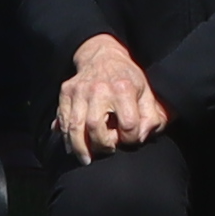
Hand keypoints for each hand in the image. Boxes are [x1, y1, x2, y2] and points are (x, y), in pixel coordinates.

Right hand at [52, 39, 166, 161]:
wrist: (103, 56)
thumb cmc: (128, 79)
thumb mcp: (147, 93)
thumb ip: (152, 117)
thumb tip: (141, 137)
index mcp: (124, 88)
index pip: (128, 124)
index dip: (131, 138)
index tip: (130, 139)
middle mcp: (99, 89)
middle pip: (95, 126)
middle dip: (102, 145)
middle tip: (108, 150)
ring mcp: (80, 90)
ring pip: (74, 126)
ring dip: (79, 147)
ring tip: (86, 159)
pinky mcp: (66, 92)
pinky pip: (63, 120)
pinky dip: (66, 137)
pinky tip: (72, 147)